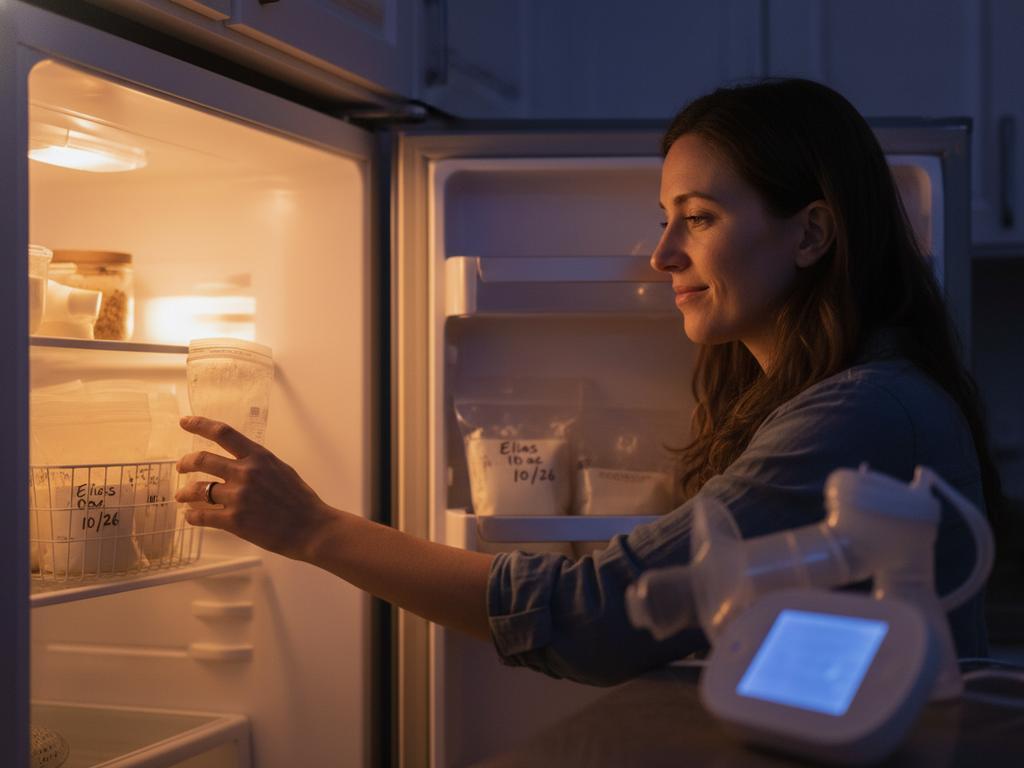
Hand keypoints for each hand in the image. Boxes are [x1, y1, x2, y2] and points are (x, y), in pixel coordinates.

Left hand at [175, 416, 336, 561]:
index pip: (223, 433)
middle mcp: (245, 473)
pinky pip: (202, 516)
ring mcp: (238, 497)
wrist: (311, 528)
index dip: (200, 425)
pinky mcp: (234, 521)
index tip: (185, 422)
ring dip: (185, 492)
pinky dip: (192, 516)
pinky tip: (191, 516)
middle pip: (202, 460)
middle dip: (185, 463)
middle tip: (181, 466)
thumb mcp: (282, 470)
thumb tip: (241, 461)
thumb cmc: (301, 501)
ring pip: (197, 490)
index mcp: (258, 457)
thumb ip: (259, 464)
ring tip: (182, 496)